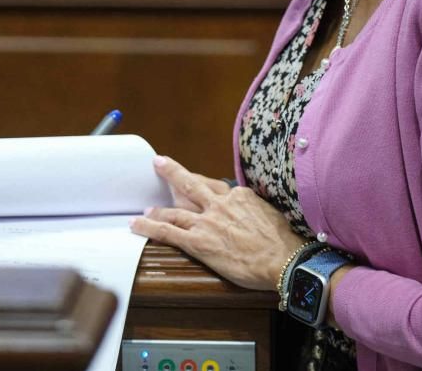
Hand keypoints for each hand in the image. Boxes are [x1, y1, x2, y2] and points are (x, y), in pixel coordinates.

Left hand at [130, 156, 303, 290]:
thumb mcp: (272, 214)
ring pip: (175, 210)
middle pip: (191, 185)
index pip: (215, 186)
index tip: (195, 182)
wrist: (284, 260)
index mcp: (240, 196)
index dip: (202, 184)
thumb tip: (255, 215)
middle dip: (173, 173)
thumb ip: (256, 211)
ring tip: (146, 210)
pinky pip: (167, 232)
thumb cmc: (284, 243)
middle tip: (159, 162)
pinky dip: (149, 227)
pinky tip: (137, 225)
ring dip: (158, 210)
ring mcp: (208, 222)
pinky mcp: (199, 242)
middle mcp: (220, 204)